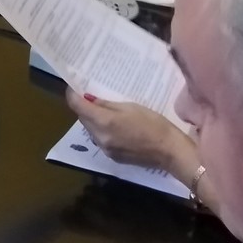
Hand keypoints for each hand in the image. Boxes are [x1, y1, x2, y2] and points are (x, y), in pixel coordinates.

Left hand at [65, 88, 193, 173]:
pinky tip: (112, 125)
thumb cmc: (153, 124)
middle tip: (89, 95)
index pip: (77, 106)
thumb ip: (107, 104)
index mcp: (104, 122)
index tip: (74, 86)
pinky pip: (100, 139)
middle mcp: (100, 137)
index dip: (72, 94)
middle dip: (83, 107)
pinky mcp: (112, 157)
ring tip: (102, 110)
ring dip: (92, 119)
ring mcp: (105, 149)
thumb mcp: (130, 107)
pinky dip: (101, 130)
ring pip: (90, 130)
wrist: (170, 151)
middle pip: (82, 119)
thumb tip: (89, 99)